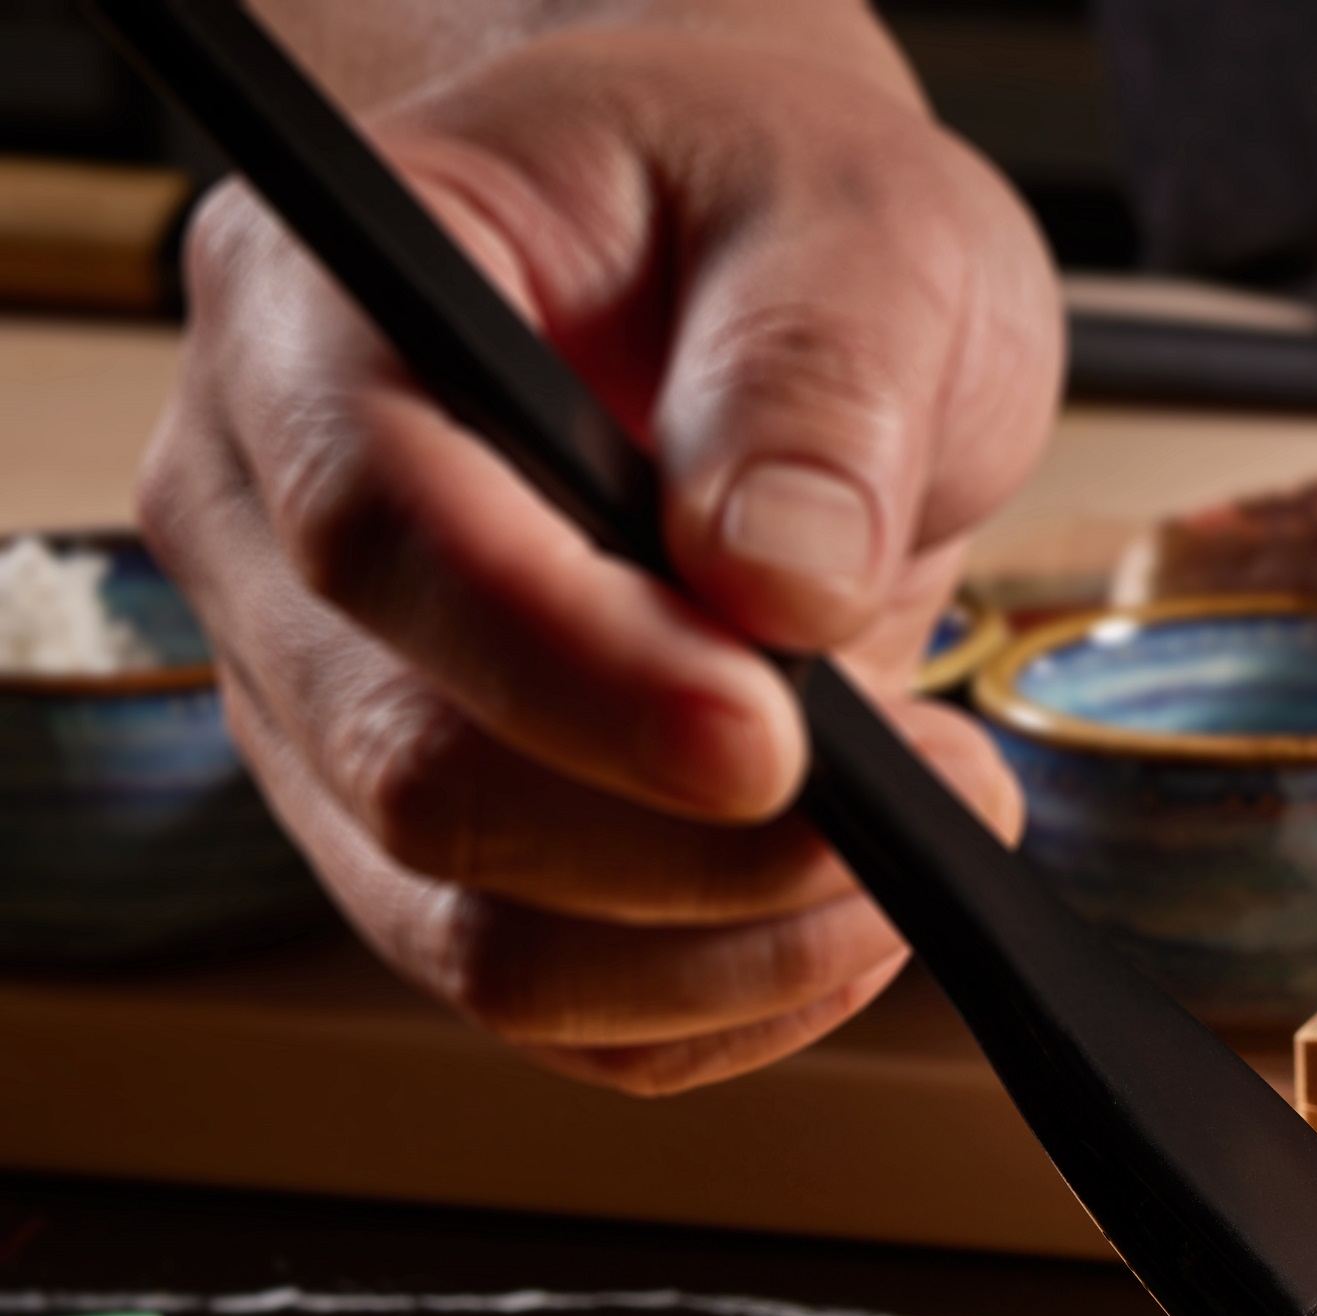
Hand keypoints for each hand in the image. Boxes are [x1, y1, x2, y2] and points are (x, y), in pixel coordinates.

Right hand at [137, 7, 1062, 1092]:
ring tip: (931, 838)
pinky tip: (852, 915)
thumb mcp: (864, 228)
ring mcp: (327, 700)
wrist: (757, 275)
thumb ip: (817, 381)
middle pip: (414, 772)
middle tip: (946, 786)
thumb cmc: (777, 217)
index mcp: (320, 310)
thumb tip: (780, 586)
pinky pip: (544, 999)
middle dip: (698, 838)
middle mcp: (271, 521)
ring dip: (730, 942)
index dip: (575, 665)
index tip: (778, 735)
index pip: (379, 531)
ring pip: (469, 928)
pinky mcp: (423, 840)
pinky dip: (720, 999)